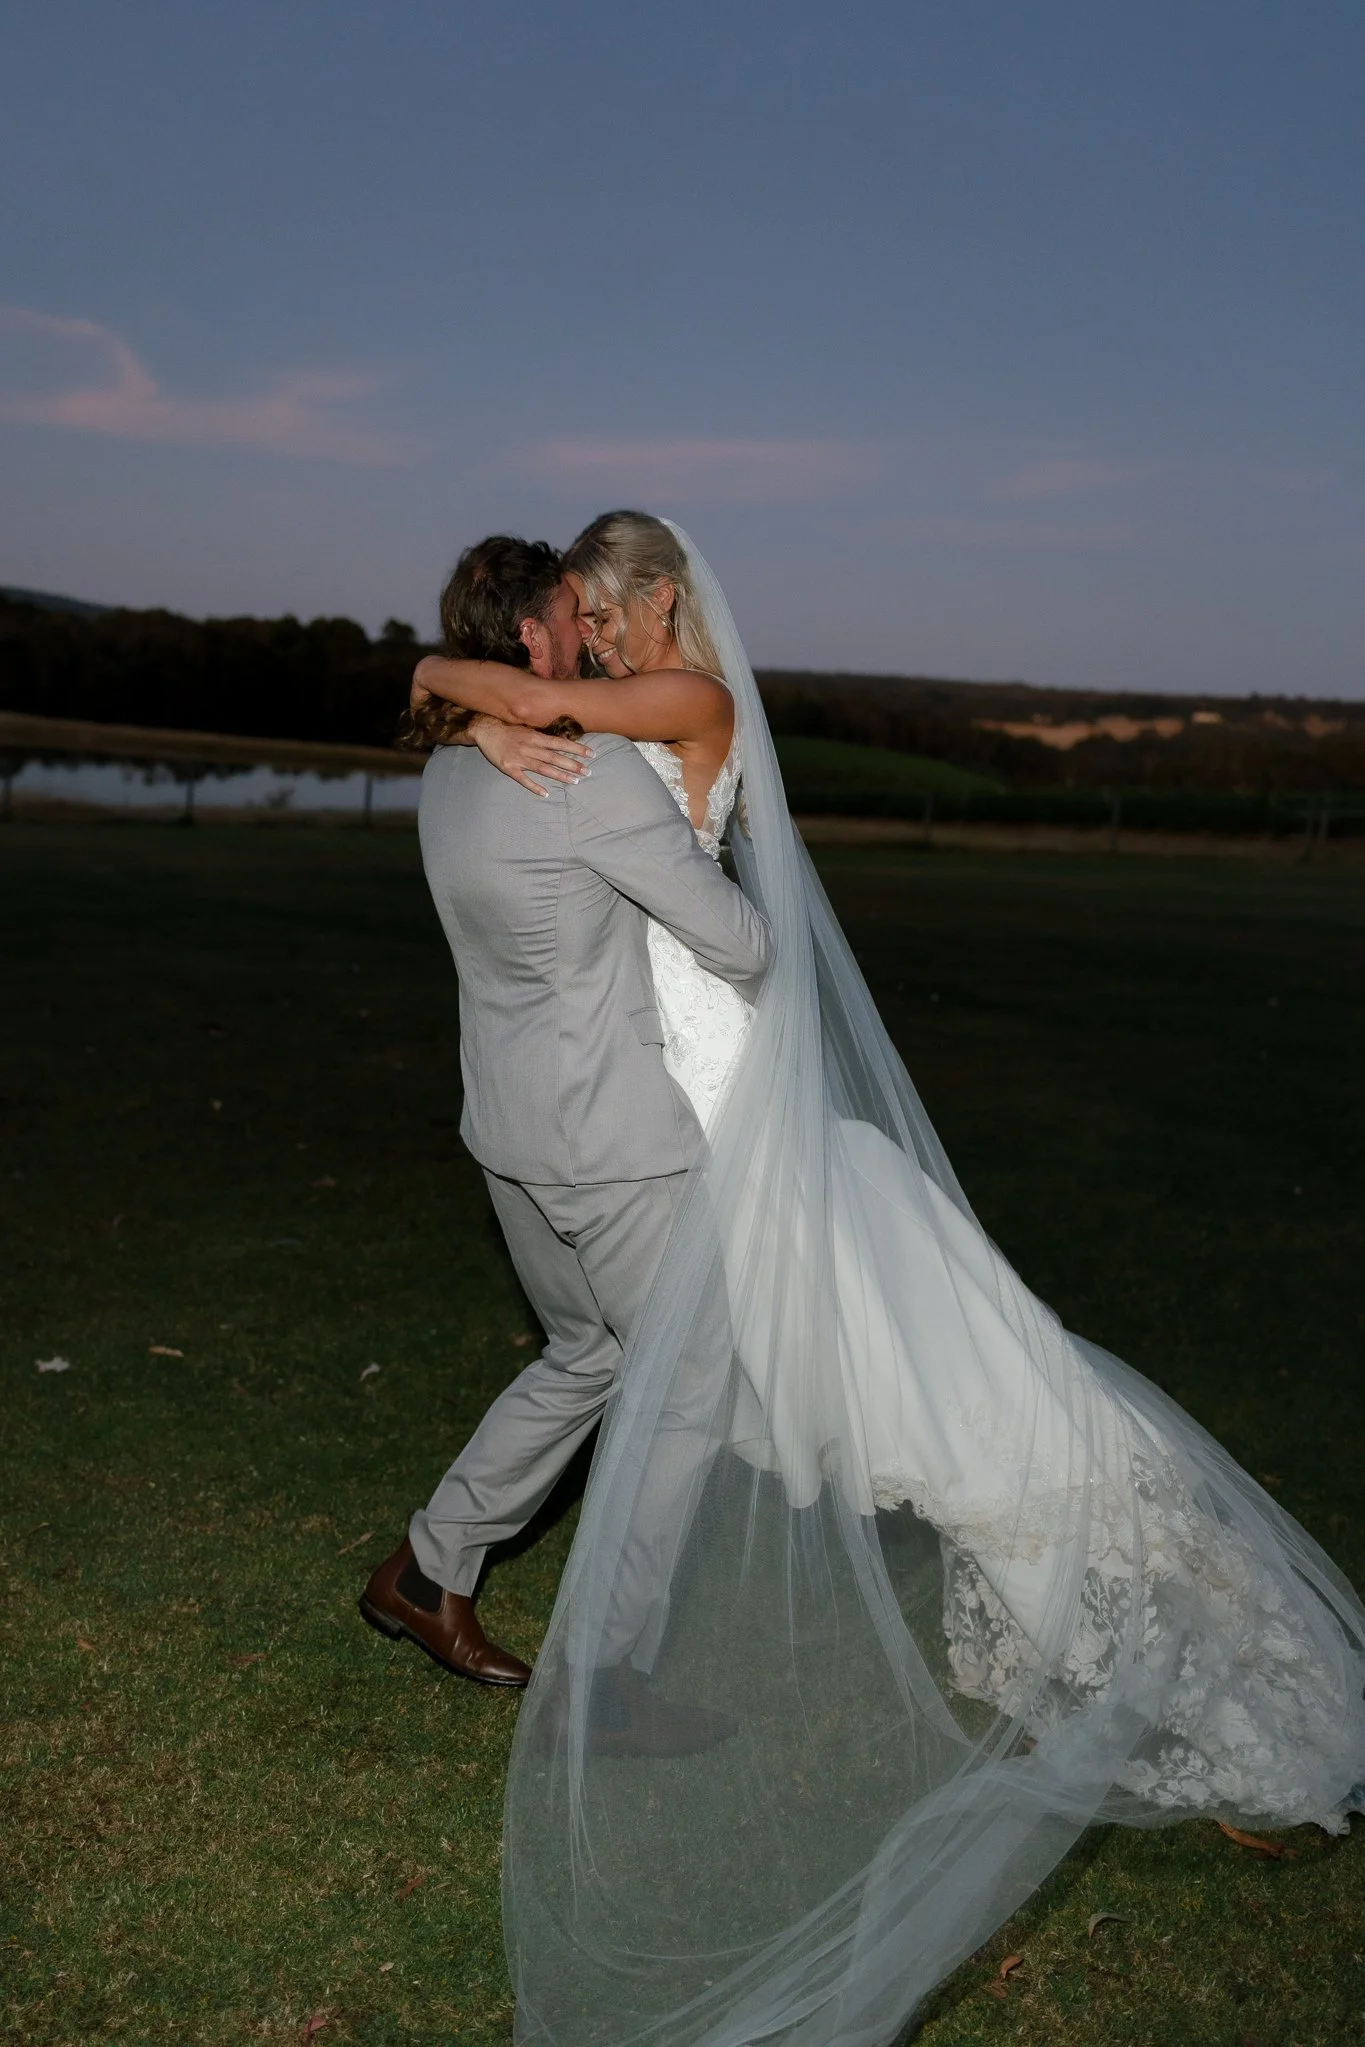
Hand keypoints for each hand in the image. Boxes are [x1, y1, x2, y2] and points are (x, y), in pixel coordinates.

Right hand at [470, 714, 592, 794]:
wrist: (485, 729)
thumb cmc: (508, 729)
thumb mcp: (527, 728)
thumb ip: (541, 736)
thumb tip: (560, 740)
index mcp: (535, 737)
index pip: (560, 743)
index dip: (576, 748)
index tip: (590, 754)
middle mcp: (530, 748)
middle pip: (555, 758)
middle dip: (573, 765)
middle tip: (588, 772)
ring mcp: (520, 759)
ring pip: (543, 769)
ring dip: (560, 776)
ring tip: (575, 781)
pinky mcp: (509, 768)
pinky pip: (524, 779)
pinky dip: (534, 787)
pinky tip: (545, 793)